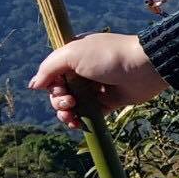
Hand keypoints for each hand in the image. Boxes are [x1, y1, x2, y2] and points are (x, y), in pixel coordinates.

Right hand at [27, 32, 167, 128]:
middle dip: (58, 101)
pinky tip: (77, 124)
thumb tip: (34, 85)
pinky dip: (79, 121)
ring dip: (65, 113)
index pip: (52, 74)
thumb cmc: (108, 56)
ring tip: (72, 115)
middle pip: (59, 92)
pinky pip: (87, 115)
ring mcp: (95, 88)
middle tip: (70, 102)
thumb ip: (49, 67)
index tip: (57, 88)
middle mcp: (83, 71)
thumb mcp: (73, 54)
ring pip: (71, 106)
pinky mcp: (107, 102)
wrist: (144, 67)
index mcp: (74, 56)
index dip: (50, 85)